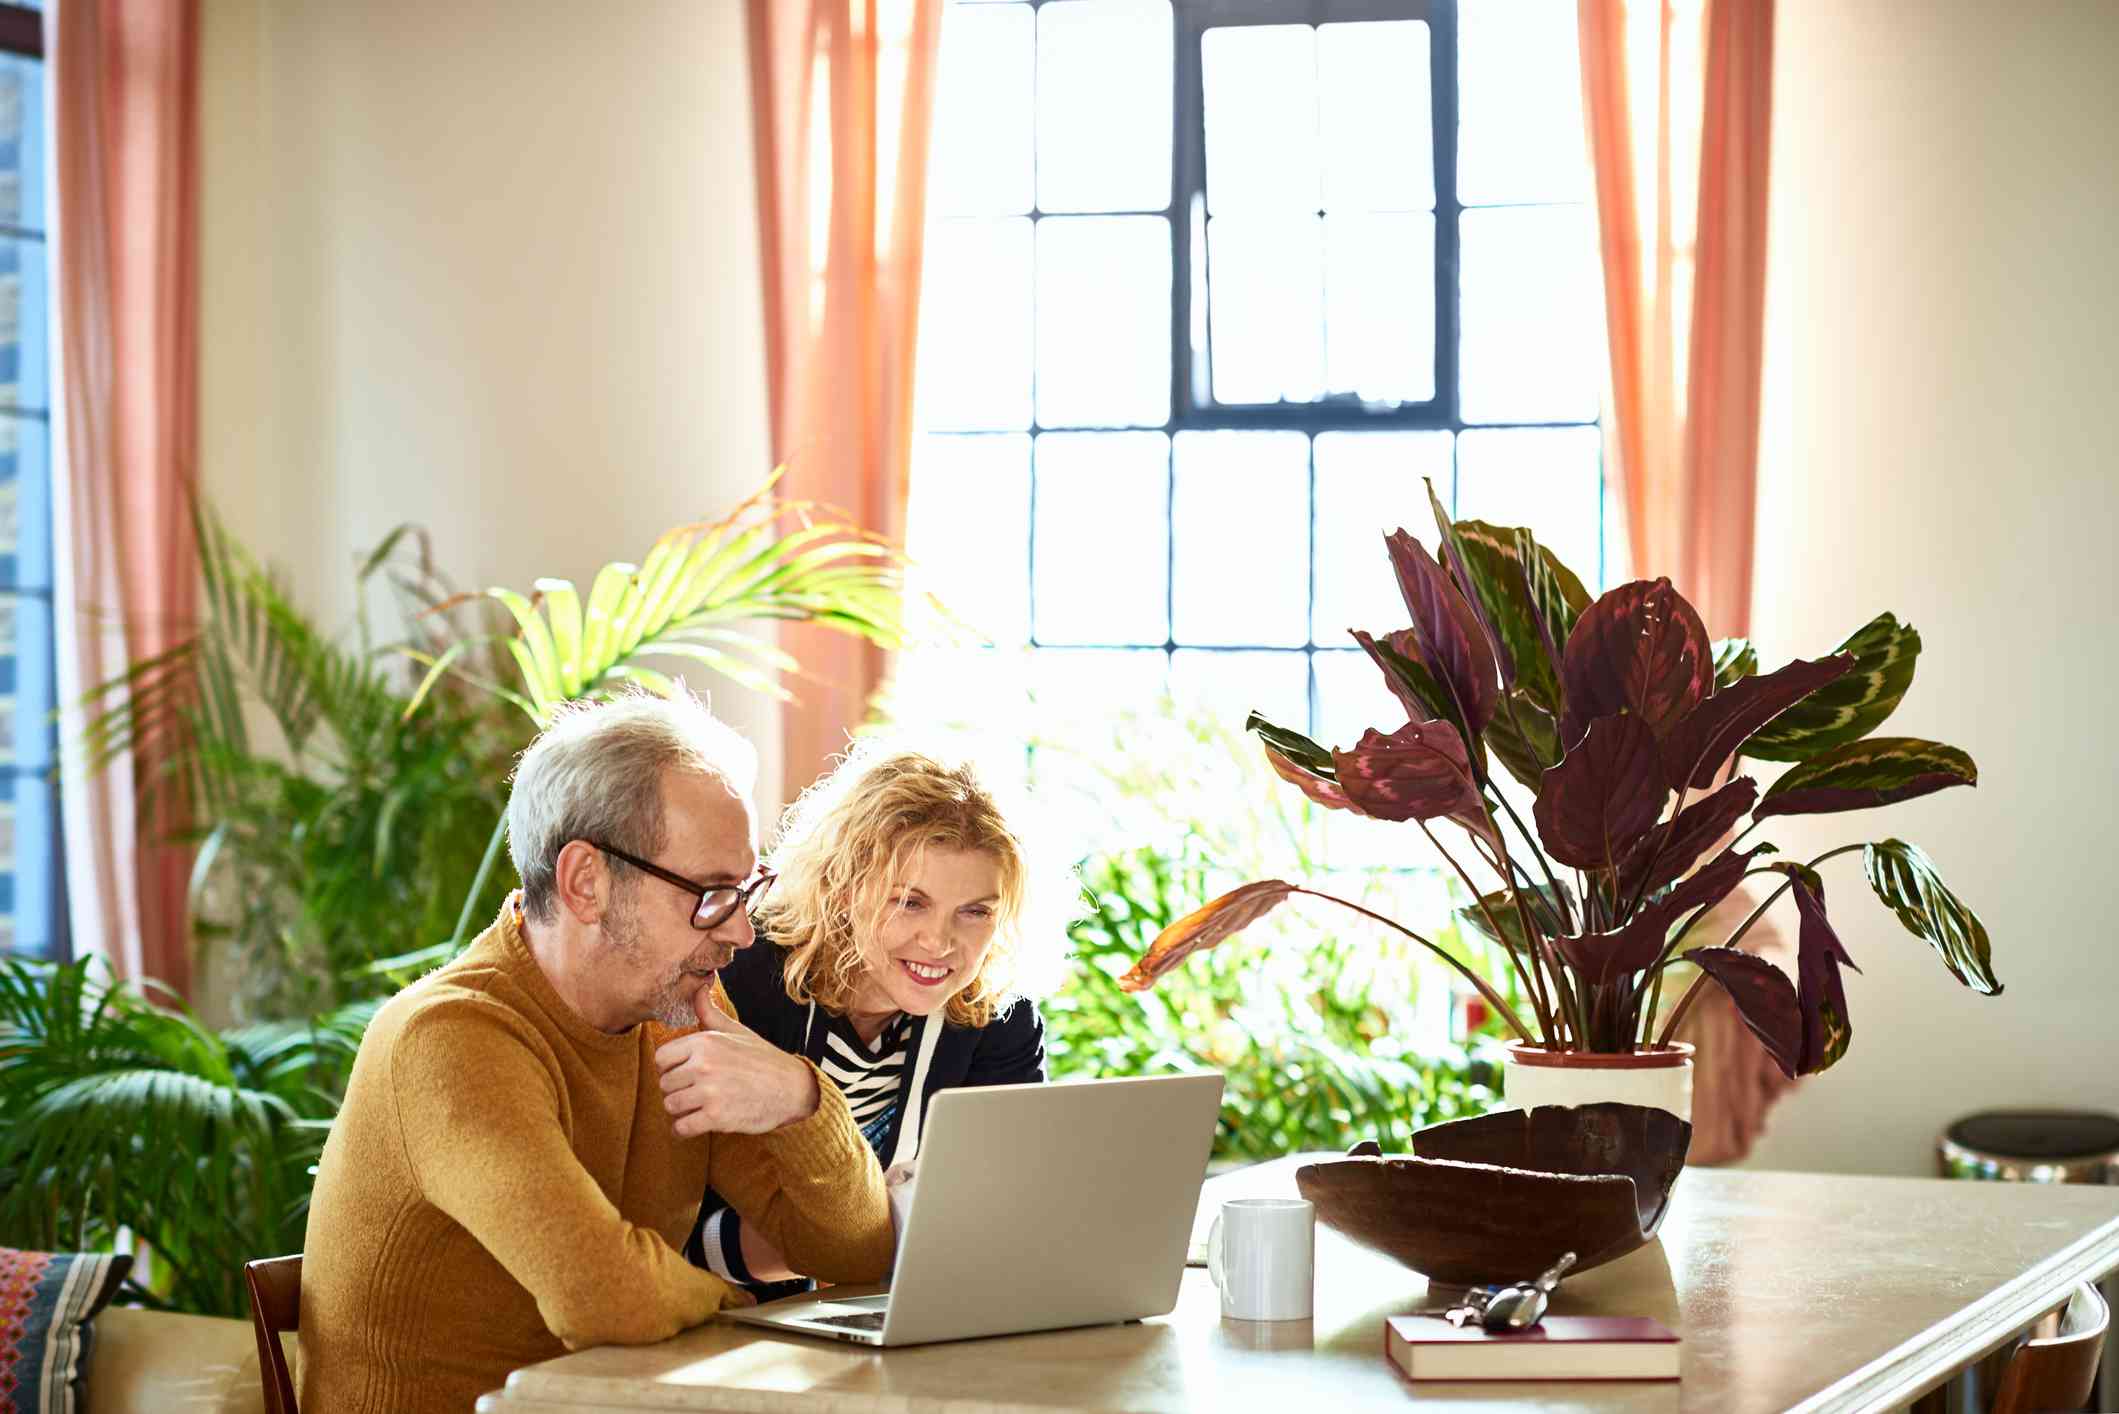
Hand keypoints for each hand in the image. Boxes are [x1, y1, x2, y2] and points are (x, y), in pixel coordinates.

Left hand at [654, 988, 819, 1137]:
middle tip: (697, 1092)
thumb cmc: (762, 1059)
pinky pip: (681, 1128)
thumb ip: (710, 1012)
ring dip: (681, 1111)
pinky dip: (685, 1130)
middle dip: (677, 1090)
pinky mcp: (716, 1117)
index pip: (661, 1058)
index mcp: (705, 1042)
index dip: (671, 1068)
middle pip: (664, 1084)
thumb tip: (699, 986)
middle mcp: (704, 1065)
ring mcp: (709, 1092)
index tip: (687, 1073)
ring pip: (670, 1106)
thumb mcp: (736, 1031)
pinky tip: (698, 1123)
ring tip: (698, 1107)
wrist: (793, 1089)